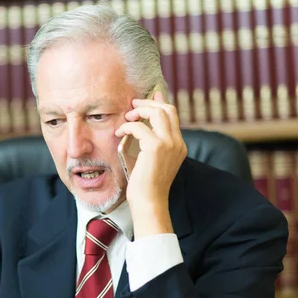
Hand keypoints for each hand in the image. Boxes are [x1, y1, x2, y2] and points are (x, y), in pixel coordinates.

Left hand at [115, 92, 186, 237]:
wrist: (149, 202)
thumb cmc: (145, 185)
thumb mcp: (149, 160)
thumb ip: (147, 142)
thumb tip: (138, 124)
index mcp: (178, 146)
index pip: (173, 116)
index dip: (161, 102)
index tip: (151, 95)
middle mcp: (177, 143)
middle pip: (167, 109)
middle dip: (148, 103)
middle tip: (133, 105)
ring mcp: (169, 144)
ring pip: (158, 112)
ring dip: (139, 111)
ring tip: (127, 118)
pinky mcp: (156, 147)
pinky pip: (140, 127)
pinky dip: (127, 126)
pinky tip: (120, 133)